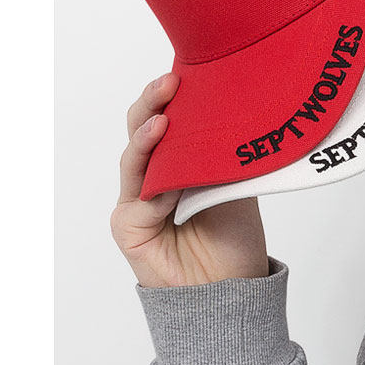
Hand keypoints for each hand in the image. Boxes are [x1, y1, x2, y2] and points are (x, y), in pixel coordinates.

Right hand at [110, 72, 269, 288]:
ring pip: (135, 159)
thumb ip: (222, 153)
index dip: (170, 97)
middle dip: (151, 104)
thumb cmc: (235, 239)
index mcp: (178, 163)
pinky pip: (139, 198)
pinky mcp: (128, 227)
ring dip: (147, 137)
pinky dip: (153, 183)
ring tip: (161, 119)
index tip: (183, 73)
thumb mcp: (236, 183)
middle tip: (167, 83)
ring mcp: (137, 201)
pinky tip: (165, 169)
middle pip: (142, 132)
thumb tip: (231, 109)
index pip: (167, 121)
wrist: (233, 291)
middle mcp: (153, 178)